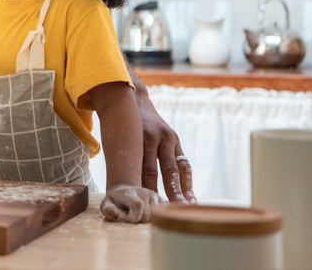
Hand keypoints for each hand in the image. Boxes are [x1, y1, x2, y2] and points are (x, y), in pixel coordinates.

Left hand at [100, 184, 158, 222]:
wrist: (124, 191)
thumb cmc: (115, 201)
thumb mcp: (106, 204)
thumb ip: (108, 210)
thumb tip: (115, 214)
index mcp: (130, 193)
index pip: (137, 205)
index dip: (132, 217)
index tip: (123, 218)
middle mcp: (144, 192)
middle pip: (146, 216)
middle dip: (137, 220)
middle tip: (129, 216)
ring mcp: (153, 195)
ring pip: (155, 217)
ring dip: (145, 220)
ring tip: (137, 214)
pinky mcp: (161, 200)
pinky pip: (162, 214)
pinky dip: (154, 217)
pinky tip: (145, 213)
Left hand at [134, 73, 196, 202]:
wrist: (136, 101)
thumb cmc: (123, 126)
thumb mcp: (122, 138)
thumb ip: (127, 159)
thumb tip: (127, 187)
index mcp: (141, 138)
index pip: (146, 168)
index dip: (148, 188)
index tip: (149, 204)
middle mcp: (158, 137)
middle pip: (165, 169)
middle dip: (169, 191)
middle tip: (172, 210)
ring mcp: (170, 138)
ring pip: (178, 167)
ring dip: (183, 188)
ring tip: (187, 206)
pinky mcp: (176, 140)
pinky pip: (184, 162)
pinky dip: (187, 179)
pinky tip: (190, 195)